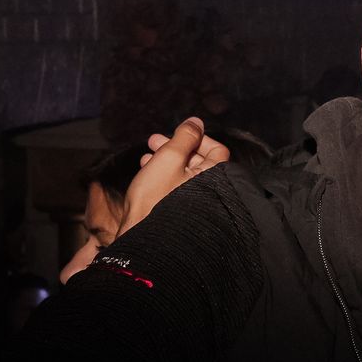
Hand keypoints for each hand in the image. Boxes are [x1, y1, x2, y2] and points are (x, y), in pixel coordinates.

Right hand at [121, 117, 229, 233]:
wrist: (144, 240)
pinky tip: (146, 172)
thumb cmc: (156, 198)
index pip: (217, 150)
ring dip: (165, 160)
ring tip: (146, 156)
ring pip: (185, 174)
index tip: (178, 134)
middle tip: (153, 141)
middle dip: (176, 147)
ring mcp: (198, 204)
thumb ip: (185, 137)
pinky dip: (164, 177)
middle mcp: (213, 192)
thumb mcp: (169, 158)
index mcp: (217, 178)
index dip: (197, 138)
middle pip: (199, 161)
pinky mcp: (183, 213)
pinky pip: (178, 189)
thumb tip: (196, 121)